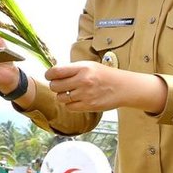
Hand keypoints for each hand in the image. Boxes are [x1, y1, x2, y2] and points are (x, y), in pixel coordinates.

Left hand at [45, 61, 166, 113]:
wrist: (123, 87)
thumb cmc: (105, 75)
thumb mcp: (89, 65)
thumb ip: (72, 69)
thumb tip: (54, 73)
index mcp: (82, 68)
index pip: (56, 72)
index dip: (49, 75)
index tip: (50, 76)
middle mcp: (83, 81)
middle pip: (55, 86)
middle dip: (55, 86)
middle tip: (60, 85)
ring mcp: (85, 95)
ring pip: (61, 98)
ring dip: (62, 96)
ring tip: (70, 93)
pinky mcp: (88, 106)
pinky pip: (69, 107)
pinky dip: (70, 104)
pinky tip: (76, 100)